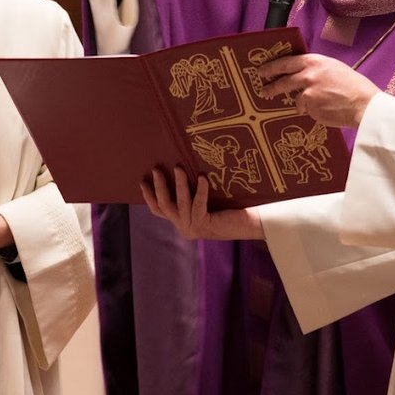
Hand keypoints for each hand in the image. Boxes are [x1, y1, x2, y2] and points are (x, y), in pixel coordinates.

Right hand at [141, 166, 263, 240]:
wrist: (253, 223)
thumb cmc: (232, 207)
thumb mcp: (207, 199)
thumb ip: (192, 192)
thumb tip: (180, 166)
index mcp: (183, 222)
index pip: (159, 210)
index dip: (149, 196)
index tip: (142, 180)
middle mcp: (185, 227)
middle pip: (163, 206)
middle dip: (158, 187)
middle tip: (156, 169)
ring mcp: (193, 228)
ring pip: (178, 203)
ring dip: (178, 184)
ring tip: (178, 167)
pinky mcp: (205, 225)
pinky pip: (197, 204)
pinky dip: (199, 189)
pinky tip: (203, 177)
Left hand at [256, 54, 379, 127]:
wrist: (364, 104)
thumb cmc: (353, 86)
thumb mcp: (334, 68)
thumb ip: (316, 70)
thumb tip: (302, 75)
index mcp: (314, 61)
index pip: (286, 62)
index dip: (272, 67)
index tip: (262, 71)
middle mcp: (307, 75)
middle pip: (283, 81)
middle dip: (271, 86)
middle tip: (263, 90)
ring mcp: (307, 93)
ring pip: (296, 98)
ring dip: (300, 103)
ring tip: (306, 106)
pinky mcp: (310, 108)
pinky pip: (306, 110)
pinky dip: (312, 111)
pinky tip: (325, 110)